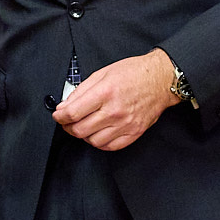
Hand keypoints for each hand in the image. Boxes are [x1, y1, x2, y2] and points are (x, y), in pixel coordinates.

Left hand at [52, 49, 178, 150]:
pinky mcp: (134, 133)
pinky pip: (110, 146)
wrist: (161, 80)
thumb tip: (65, 105)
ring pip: (93, 141)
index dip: (60, 116)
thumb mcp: (102, 73)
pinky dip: (99, 142)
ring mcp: (125, 124)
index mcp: (105, 93)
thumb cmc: (133, 73)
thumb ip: (81, 91)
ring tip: (84, 126)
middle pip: (80, 130)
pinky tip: (98, 133)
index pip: (73, 113)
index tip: (58, 115)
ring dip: (84, 135)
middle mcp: (114, 111)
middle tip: (67, 122)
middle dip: (68, 127)